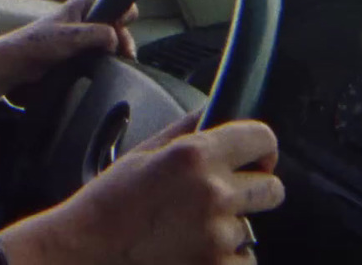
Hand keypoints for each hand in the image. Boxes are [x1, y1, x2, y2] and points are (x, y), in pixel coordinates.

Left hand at [0, 0, 137, 107]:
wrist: (16, 65)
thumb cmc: (37, 45)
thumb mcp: (71, 36)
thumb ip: (98, 33)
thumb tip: (116, 39)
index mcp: (82, 6)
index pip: (115, 0)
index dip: (123, 14)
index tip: (123, 32)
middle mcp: (84, 18)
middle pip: (116, 24)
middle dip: (122, 39)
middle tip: (124, 55)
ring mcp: (82, 36)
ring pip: (110, 41)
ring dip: (115, 53)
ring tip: (115, 64)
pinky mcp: (78, 53)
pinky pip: (99, 54)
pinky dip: (105, 61)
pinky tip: (105, 69)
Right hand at [0, 116, 284, 264]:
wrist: (88, 252)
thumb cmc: (110, 203)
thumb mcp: (145, 151)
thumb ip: (187, 127)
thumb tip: (215, 111)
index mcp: (196, 156)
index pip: (263, 139)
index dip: (260, 149)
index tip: (254, 159)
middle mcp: (213, 193)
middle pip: (272, 188)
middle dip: (253, 191)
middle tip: (220, 199)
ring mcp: (218, 236)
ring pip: (252, 229)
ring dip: (230, 230)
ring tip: (191, 230)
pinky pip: (244, 261)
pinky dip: (224, 260)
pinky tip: (192, 251)